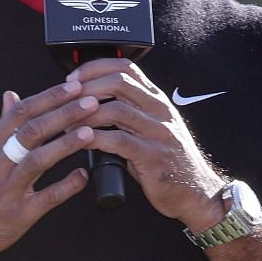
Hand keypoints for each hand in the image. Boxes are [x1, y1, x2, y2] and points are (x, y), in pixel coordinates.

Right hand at [0, 81, 101, 260]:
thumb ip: (0, 127)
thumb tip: (11, 96)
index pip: (19, 114)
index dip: (48, 98)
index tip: (73, 87)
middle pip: (30, 132)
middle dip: (62, 114)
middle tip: (89, 101)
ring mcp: (7, 191)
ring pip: (36, 161)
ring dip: (65, 144)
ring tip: (90, 132)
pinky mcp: (19, 215)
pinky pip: (47, 198)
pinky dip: (67, 186)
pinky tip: (84, 175)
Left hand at [63, 58, 228, 231]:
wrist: (196, 192)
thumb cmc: (169, 163)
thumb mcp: (152, 130)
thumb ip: (130, 114)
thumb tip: (92, 105)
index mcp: (157, 101)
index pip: (126, 68)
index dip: (95, 68)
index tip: (73, 79)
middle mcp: (160, 111)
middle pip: (119, 82)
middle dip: (86, 87)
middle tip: (65, 100)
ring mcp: (158, 133)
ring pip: (116, 109)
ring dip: (85, 115)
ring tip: (66, 125)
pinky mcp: (153, 156)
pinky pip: (118, 140)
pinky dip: (94, 139)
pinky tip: (80, 143)